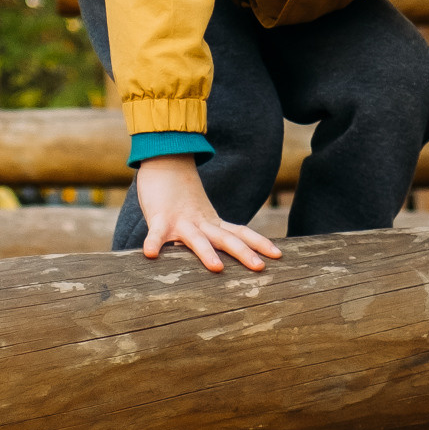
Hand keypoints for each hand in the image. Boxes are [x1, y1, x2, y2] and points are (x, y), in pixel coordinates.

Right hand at [133, 153, 282, 274]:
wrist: (165, 161)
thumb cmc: (181, 194)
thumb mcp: (201, 215)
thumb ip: (212, 232)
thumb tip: (226, 251)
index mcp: (213, 222)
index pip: (240, 232)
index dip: (259, 242)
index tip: (278, 255)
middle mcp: (202, 222)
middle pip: (226, 239)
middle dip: (243, 253)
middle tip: (260, 267)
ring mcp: (181, 220)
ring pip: (196, 238)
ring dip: (207, 252)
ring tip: (217, 268)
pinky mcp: (160, 217)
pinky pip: (156, 233)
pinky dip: (153, 242)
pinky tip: (150, 255)